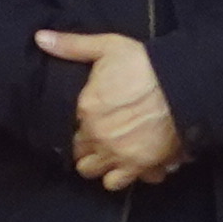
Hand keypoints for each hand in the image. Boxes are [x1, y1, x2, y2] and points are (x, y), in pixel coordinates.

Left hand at [35, 28, 180, 186]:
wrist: (182, 84)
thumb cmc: (145, 64)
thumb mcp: (107, 47)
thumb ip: (71, 46)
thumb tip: (40, 38)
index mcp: (85, 109)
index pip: (70, 128)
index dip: (81, 125)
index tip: (91, 121)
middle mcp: (97, 136)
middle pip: (80, 154)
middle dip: (88, 148)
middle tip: (101, 139)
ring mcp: (117, 154)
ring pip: (94, 173)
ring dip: (101, 165)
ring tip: (112, 154)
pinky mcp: (139, 166)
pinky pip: (119, 183)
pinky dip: (124, 176)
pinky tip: (131, 164)